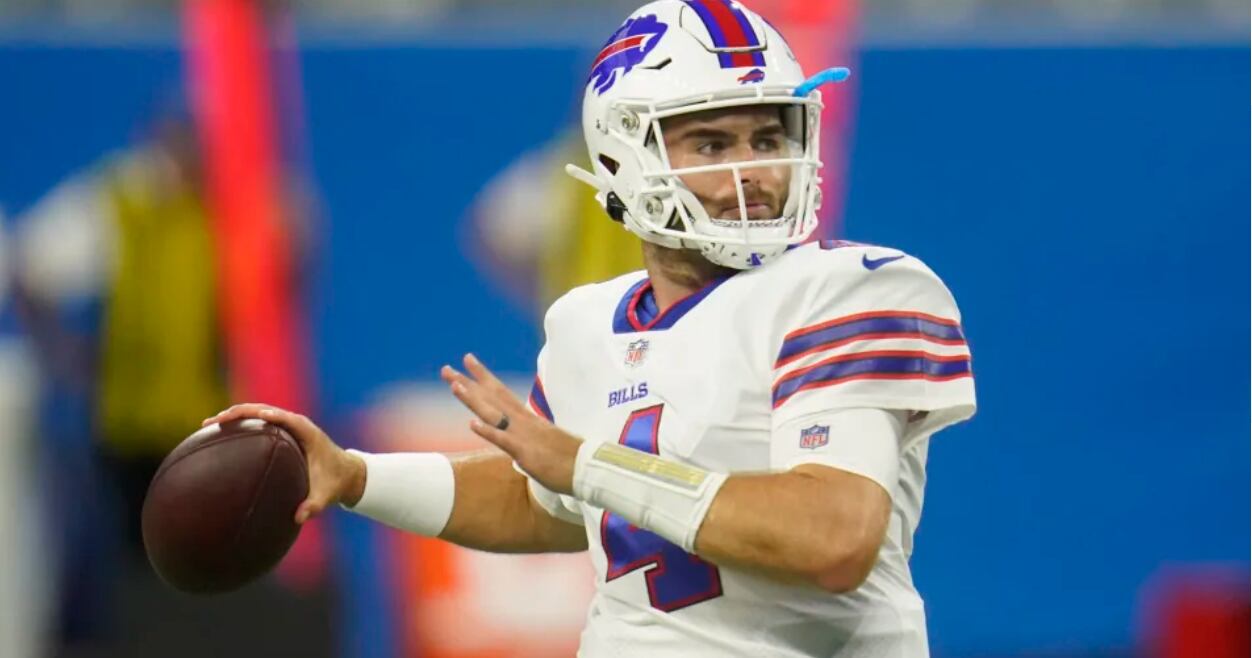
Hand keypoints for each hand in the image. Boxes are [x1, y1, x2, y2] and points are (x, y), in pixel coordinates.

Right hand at [201, 403, 365, 522]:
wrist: (346, 473)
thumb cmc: (335, 483)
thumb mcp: (326, 496)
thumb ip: (314, 506)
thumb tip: (299, 518)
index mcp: (305, 431)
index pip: (280, 416)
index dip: (260, 414)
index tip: (238, 418)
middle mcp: (294, 424)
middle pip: (261, 409)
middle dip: (236, 413)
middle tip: (210, 424)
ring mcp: (287, 426)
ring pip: (256, 413)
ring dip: (233, 416)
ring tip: (207, 427)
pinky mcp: (282, 432)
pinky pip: (258, 424)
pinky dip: (239, 426)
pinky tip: (220, 438)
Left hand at [442, 353, 581, 494]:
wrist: (590, 469)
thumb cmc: (571, 460)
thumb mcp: (546, 444)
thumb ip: (531, 440)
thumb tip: (521, 444)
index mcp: (528, 420)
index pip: (502, 393)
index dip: (483, 378)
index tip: (468, 362)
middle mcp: (523, 422)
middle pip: (492, 397)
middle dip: (469, 382)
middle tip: (447, 369)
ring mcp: (524, 436)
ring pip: (494, 413)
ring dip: (473, 399)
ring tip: (453, 385)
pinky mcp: (526, 453)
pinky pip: (504, 440)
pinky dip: (487, 431)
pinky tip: (471, 423)